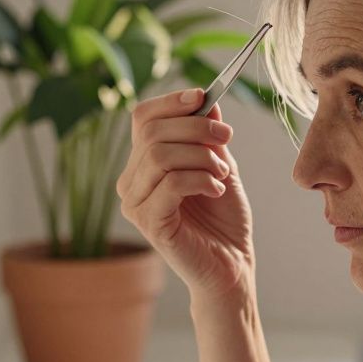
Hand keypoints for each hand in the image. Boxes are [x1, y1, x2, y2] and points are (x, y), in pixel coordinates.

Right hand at [116, 88, 254, 301]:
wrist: (231, 264)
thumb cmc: (223, 218)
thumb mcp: (220, 164)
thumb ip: (208, 135)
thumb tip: (205, 100)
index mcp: (142, 163)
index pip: (143, 118)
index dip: (171, 102)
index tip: (203, 97)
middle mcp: (131, 182)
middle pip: (153, 132)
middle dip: (196, 127)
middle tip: (226, 139)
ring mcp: (135, 204)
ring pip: (161, 156)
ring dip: (202, 157)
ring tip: (222, 174)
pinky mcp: (149, 223)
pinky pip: (171, 184)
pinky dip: (201, 179)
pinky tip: (217, 190)